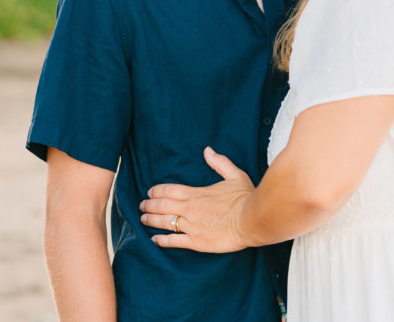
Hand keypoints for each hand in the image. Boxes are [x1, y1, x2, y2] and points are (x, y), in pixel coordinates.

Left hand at [139, 147, 254, 251]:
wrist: (251, 220)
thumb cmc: (245, 197)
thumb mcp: (235, 175)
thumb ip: (220, 163)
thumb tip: (208, 150)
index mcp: (197, 193)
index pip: (170, 190)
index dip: (157, 190)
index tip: (150, 191)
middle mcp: (190, 209)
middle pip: (163, 205)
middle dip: (149, 205)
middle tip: (141, 205)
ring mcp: (192, 226)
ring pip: (165, 222)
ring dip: (151, 220)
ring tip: (142, 219)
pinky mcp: (196, 242)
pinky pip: (174, 241)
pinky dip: (161, 240)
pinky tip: (154, 240)